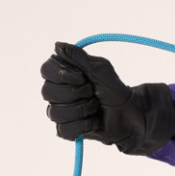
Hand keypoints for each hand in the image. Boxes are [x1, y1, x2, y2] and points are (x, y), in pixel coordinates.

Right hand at [39, 43, 174, 152]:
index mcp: (62, 73)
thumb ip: (79, 58)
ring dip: (82, 110)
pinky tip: (93, 121)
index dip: (62, 75)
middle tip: (92, 92)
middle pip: (47, 92)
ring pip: (55, 113)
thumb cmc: (114, 89)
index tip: (82, 77)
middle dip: (76, 93)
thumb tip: (57, 45)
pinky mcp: (66, 129)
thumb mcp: (100, 69)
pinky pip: (64, 130)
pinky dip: (84, 126)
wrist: (128, 113)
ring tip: (95, 107)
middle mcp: (56, 92)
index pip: (46, 70)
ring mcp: (59, 111)